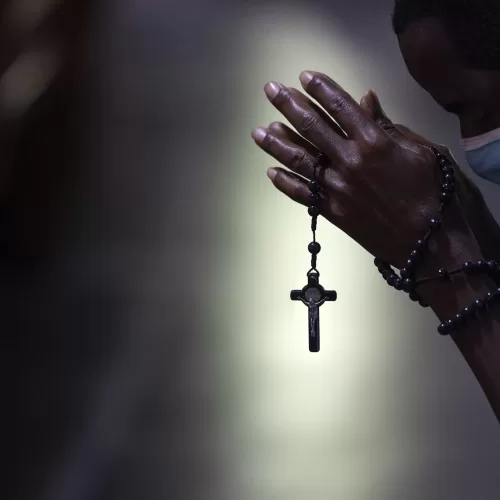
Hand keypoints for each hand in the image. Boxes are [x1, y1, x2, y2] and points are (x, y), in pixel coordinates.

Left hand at [251, 72, 479, 268]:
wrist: (426, 240)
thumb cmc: (427, 191)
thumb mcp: (417, 150)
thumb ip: (387, 126)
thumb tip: (365, 99)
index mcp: (373, 142)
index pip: (340, 107)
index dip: (320, 89)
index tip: (303, 77)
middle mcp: (349, 161)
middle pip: (312, 127)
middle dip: (289, 105)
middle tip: (270, 90)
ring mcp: (336, 188)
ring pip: (299, 160)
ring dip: (276, 144)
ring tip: (258, 132)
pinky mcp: (331, 211)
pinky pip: (302, 194)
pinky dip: (284, 183)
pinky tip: (270, 172)